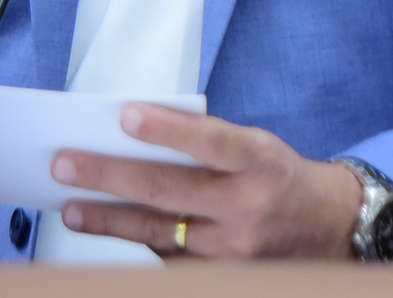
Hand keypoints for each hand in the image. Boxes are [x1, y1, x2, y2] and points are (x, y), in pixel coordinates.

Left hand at [50, 104, 360, 258]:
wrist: (327, 227)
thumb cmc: (277, 176)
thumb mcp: (255, 146)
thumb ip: (206, 143)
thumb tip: (135, 137)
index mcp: (257, 160)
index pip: (208, 141)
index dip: (167, 129)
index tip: (125, 117)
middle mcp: (246, 206)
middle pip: (168, 190)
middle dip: (109, 177)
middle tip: (65, 165)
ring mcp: (233, 248)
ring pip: (159, 233)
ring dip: (109, 221)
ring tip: (71, 210)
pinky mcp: (225, 275)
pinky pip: (170, 263)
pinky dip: (136, 248)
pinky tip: (107, 236)